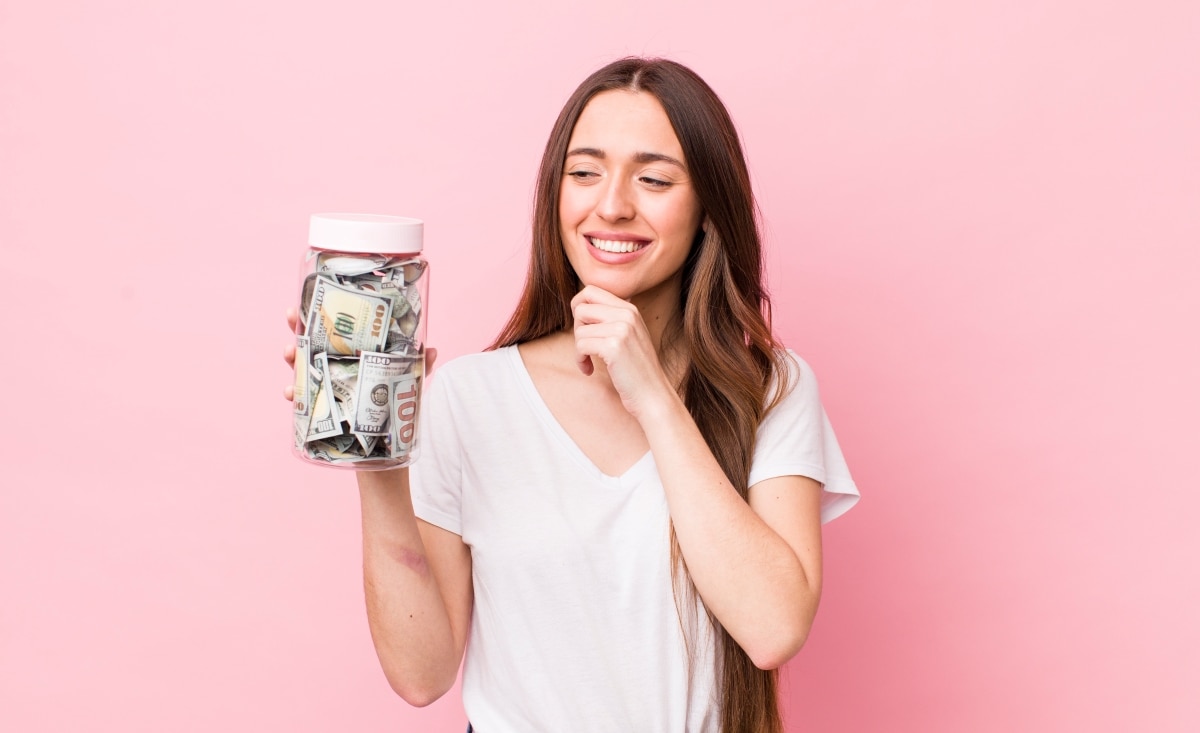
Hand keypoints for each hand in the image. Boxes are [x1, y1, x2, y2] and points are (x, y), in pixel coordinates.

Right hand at [282, 306, 435, 400]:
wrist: (387, 441)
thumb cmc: (395, 403)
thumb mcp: (408, 380)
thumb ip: (420, 366)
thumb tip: (432, 350)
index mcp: (353, 354)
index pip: (335, 330)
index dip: (321, 314)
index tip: (309, 300)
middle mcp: (335, 366)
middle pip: (312, 343)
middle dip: (298, 328)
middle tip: (292, 316)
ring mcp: (325, 386)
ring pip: (302, 367)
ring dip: (292, 358)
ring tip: (289, 351)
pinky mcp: (320, 408)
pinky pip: (302, 400)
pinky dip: (294, 394)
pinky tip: (290, 391)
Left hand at [570, 285, 674, 418]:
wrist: (652, 394)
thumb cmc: (636, 369)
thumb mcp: (629, 335)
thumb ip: (612, 318)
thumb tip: (582, 304)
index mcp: (630, 309)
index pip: (591, 291)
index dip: (578, 307)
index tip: (583, 328)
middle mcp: (626, 314)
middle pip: (581, 307)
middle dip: (576, 328)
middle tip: (584, 345)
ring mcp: (621, 329)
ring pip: (579, 330)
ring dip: (578, 349)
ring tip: (589, 362)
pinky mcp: (613, 347)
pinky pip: (581, 346)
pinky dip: (580, 360)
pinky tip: (589, 370)